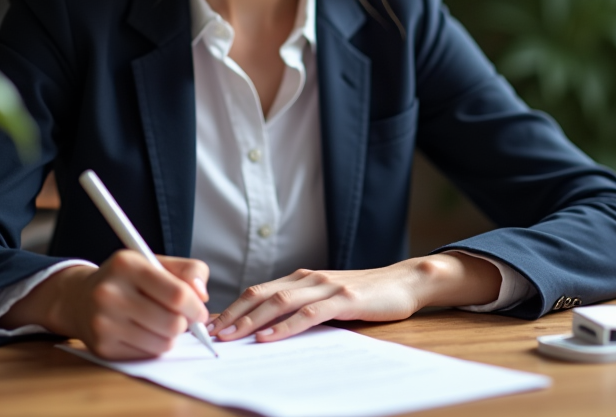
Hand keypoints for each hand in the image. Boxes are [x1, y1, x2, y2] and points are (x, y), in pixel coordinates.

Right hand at [0, 250, 209, 359]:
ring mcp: (103, 323)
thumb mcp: (154, 262)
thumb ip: (188, 270)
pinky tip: (142, 332)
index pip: (176, 294)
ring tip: (159, 322)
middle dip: (184, 323)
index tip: (199, 310)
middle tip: (180, 317)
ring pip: (163, 343)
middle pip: (172, 323)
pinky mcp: (102, 347)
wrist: (79, 298)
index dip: (195, 306)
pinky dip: (153, 345)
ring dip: (170, 336)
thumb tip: (202, 295)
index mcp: (126, 265)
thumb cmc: (126, 279)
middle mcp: (109, 293)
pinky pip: (147, 354)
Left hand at [207, 253, 502, 342]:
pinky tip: (269, 338)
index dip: (233, 307)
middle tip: (211, 334)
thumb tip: (266, 327)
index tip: (210, 325)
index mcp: (301, 278)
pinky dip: (285, 326)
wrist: (404, 283)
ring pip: (279, 302)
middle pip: (261, 295)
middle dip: (233, 315)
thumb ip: (300, 307)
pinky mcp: (344, 300)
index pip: (258, 291)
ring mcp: (325, 287)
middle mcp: (308, 278)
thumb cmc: (365, 295)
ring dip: (251, 321)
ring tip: (231, 336)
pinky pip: (308, 314)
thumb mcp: (326, 299)